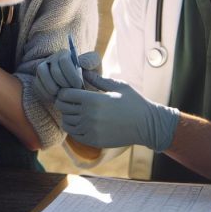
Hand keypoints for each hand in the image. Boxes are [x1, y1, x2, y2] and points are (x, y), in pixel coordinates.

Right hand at [35, 49, 101, 101]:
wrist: (79, 90)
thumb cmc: (89, 81)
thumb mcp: (96, 75)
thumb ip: (95, 69)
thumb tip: (83, 64)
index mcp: (68, 54)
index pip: (65, 61)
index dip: (71, 75)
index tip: (78, 86)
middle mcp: (54, 57)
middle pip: (54, 69)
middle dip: (63, 83)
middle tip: (70, 92)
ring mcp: (45, 66)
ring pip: (41, 72)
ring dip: (51, 87)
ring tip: (60, 95)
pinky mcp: (38, 77)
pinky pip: (37, 82)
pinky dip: (44, 91)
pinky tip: (54, 97)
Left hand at [55, 71, 178, 151]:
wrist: (147, 125)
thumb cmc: (134, 102)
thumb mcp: (118, 86)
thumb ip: (98, 79)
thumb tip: (82, 70)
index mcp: (94, 100)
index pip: (65, 94)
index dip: (64, 91)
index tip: (70, 91)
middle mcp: (89, 115)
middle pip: (63, 108)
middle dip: (63, 102)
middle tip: (70, 101)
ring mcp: (91, 129)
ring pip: (66, 122)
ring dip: (68, 116)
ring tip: (76, 112)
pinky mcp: (94, 140)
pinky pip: (74, 134)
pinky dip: (73, 128)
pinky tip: (81, 123)